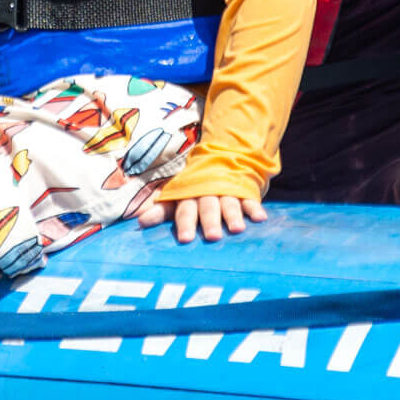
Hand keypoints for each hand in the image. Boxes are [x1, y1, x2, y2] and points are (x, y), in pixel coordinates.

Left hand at [137, 194, 266, 242]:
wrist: (222, 160)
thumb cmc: (195, 187)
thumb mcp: (177, 196)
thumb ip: (162, 210)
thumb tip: (139, 223)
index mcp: (189, 195)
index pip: (184, 210)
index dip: (184, 224)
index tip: (183, 239)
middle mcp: (207, 193)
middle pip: (207, 208)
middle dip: (209, 222)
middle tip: (212, 237)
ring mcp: (227, 191)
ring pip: (229, 204)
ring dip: (233, 216)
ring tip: (236, 230)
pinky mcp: (244, 191)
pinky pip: (250, 200)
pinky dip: (254, 208)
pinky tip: (260, 218)